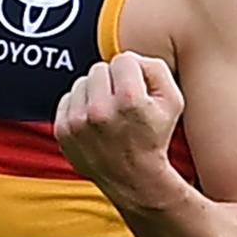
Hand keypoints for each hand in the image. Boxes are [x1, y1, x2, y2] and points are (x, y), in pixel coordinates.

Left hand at [54, 52, 185, 208]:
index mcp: (129, 100)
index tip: (136, 91)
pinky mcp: (63, 130)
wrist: (133, 178)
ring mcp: (78, 122)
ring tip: (108, 114)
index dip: (133, 73)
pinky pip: (67, 98)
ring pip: (81, 82)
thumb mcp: (173, 101)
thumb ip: (155, 68)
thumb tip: (129, 59)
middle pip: (99, 69)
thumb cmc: (154, 137)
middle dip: (111, 81)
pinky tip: (94, 122)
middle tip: (121, 103)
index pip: (123, 60)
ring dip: (94, 93)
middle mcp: (100, 110)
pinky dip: (79, 106)